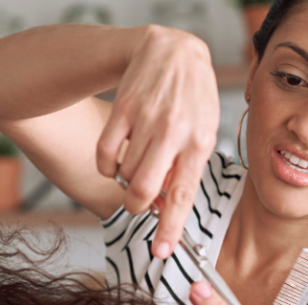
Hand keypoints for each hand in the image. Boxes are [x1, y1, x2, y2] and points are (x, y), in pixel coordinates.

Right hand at [98, 25, 219, 259]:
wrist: (171, 49)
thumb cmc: (191, 97)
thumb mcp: (202, 130)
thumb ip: (186, 169)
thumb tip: (165, 208)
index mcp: (199, 142)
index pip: (183, 195)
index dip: (170, 228)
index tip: (161, 251)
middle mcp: (174, 132)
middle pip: (144, 190)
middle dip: (137, 205)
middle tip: (138, 201)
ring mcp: (146, 120)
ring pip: (124, 174)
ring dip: (126, 179)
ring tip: (138, 161)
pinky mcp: (122, 111)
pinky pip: (104, 156)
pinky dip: (107, 167)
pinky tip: (117, 158)